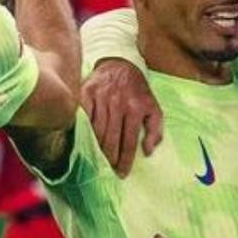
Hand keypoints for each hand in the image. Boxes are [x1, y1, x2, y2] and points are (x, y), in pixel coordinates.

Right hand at [81, 58, 162, 176]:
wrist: (121, 64)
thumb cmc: (138, 91)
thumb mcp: (154, 107)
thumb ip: (155, 130)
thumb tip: (148, 151)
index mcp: (135, 108)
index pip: (129, 141)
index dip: (125, 160)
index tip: (122, 173)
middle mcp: (117, 102)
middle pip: (111, 138)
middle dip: (109, 158)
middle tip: (108, 170)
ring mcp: (100, 96)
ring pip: (96, 130)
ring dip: (96, 148)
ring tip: (97, 160)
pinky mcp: (86, 91)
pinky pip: (83, 116)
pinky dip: (82, 130)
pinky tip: (83, 140)